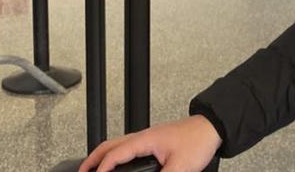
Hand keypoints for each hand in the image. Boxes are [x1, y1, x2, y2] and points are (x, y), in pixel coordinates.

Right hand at [78, 115, 221, 171]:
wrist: (212, 127)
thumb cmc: (198, 140)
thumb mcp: (180, 167)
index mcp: (145, 140)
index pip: (115, 154)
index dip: (102, 168)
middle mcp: (143, 136)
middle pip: (109, 146)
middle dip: (92, 160)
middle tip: (82, 171)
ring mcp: (148, 138)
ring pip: (118, 145)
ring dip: (103, 157)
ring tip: (95, 170)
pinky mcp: (154, 141)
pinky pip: (128, 147)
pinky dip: (116, 156)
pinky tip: (119, 164)